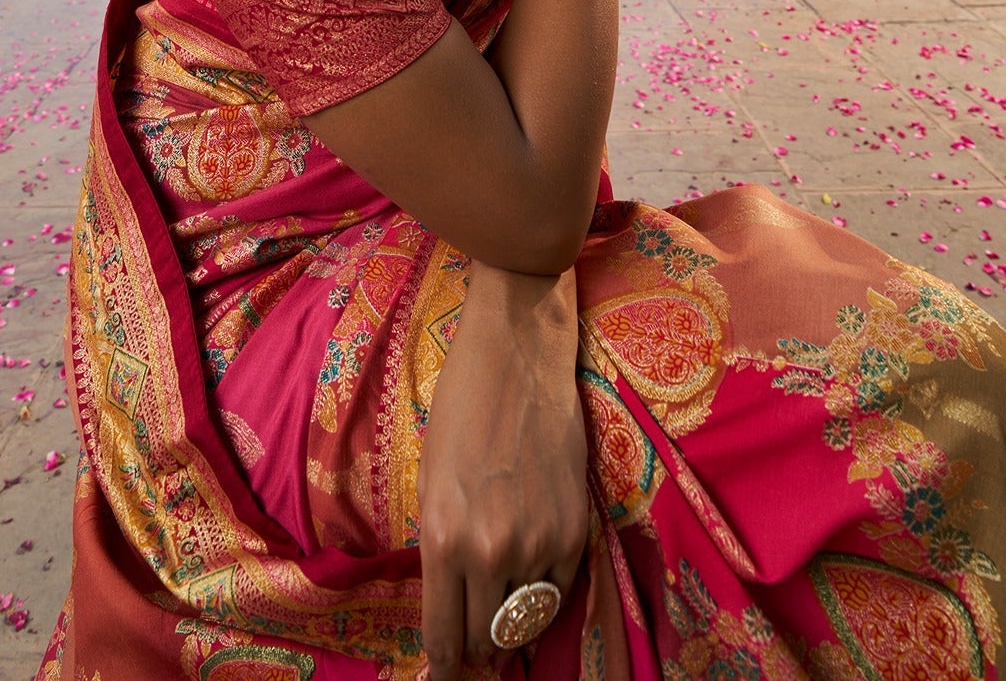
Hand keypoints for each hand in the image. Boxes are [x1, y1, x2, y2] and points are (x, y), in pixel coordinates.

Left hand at [417, 267, 587, 677]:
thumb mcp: (430, 482)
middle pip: (486, 639)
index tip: (445, 674)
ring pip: (526, 620)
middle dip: (477, 646)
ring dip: (514, 618)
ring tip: (504, 601)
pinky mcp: (575, 529)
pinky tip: (534, 566)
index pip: (444, 638)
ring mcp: (537, 542)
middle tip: (475, 640)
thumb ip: (441, 546)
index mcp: (441, 537)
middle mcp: (489, 550)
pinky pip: (560, 588)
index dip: (444, 666)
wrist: (517, 356)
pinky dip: (546, 588)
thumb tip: (454, 602)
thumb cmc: (461, 409)